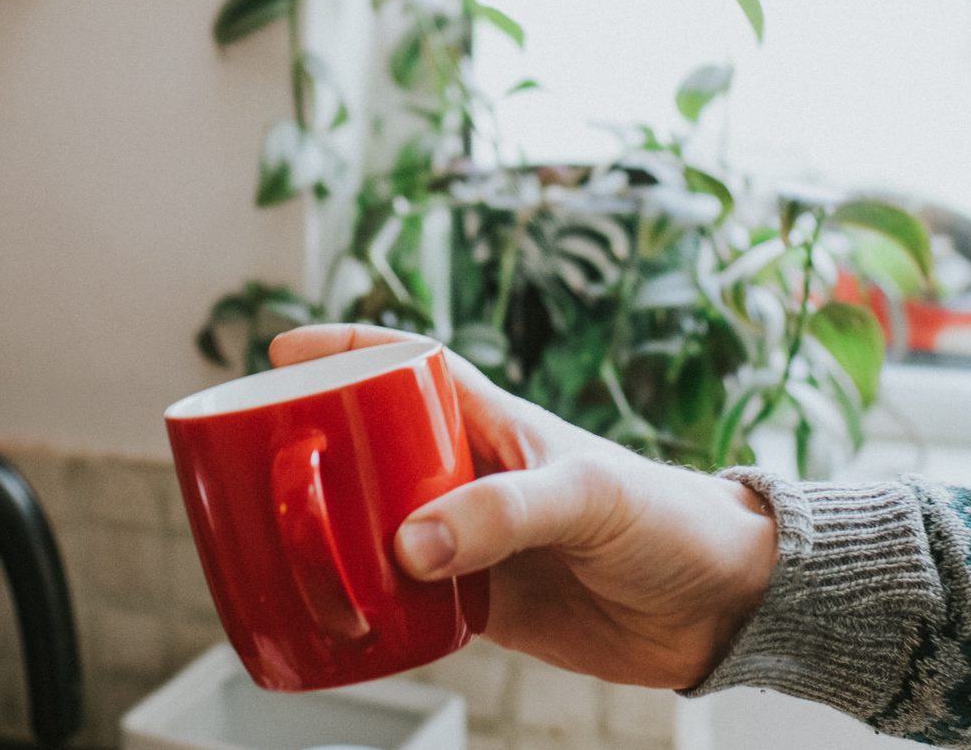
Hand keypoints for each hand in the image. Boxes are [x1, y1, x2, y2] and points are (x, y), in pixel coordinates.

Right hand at [269, 325, 779, 689]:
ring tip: (271, 548)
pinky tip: (332, 622)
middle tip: (252, 465)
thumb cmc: (665, 519)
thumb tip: (409, 547)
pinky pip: (403, 605)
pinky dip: (365, 612)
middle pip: (369, 452)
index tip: (279, 347)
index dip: (343, 349)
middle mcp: (469, 475)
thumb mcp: (584, 496)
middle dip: (311, 452)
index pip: (405, 365)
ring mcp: (470, 541)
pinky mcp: (479, 606)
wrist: (718, 607)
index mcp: (491, 422)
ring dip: (329, 538)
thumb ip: (499, 514)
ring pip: (375, 530)